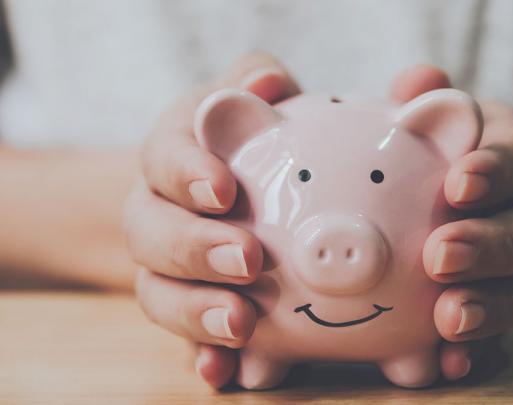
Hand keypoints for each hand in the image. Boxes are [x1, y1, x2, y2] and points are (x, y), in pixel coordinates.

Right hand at [123, 53, 300, 386]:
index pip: (164, 157)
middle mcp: (156, 212)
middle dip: (195, 248)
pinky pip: (183, 338)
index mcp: (172, 154)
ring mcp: (165, 267)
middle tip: (248, 259)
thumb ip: (257, 79)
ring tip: (242, 323)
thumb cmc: (245, 137)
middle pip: (151, 233)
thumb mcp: (249, 98)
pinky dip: (200, 356)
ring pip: (158, 293)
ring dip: (196, 312)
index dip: (186, 173)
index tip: (224, 189)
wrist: (221, 191)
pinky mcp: (187, 307)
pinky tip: (222, 373)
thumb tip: (265, 84)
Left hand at [392, 65, 512, 379]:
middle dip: (494, 244)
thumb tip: (420, 82)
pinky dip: (481, 351)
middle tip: (442, 255)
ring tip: (449, 319)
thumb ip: (424, 99)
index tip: (459, 183)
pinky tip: (450, 364)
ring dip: (492, 307)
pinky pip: (504, 335)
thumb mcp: (431, 118)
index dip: (498, 170)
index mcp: (511, 156)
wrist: (463, 202)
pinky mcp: (504, 306)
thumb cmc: (433, 151)